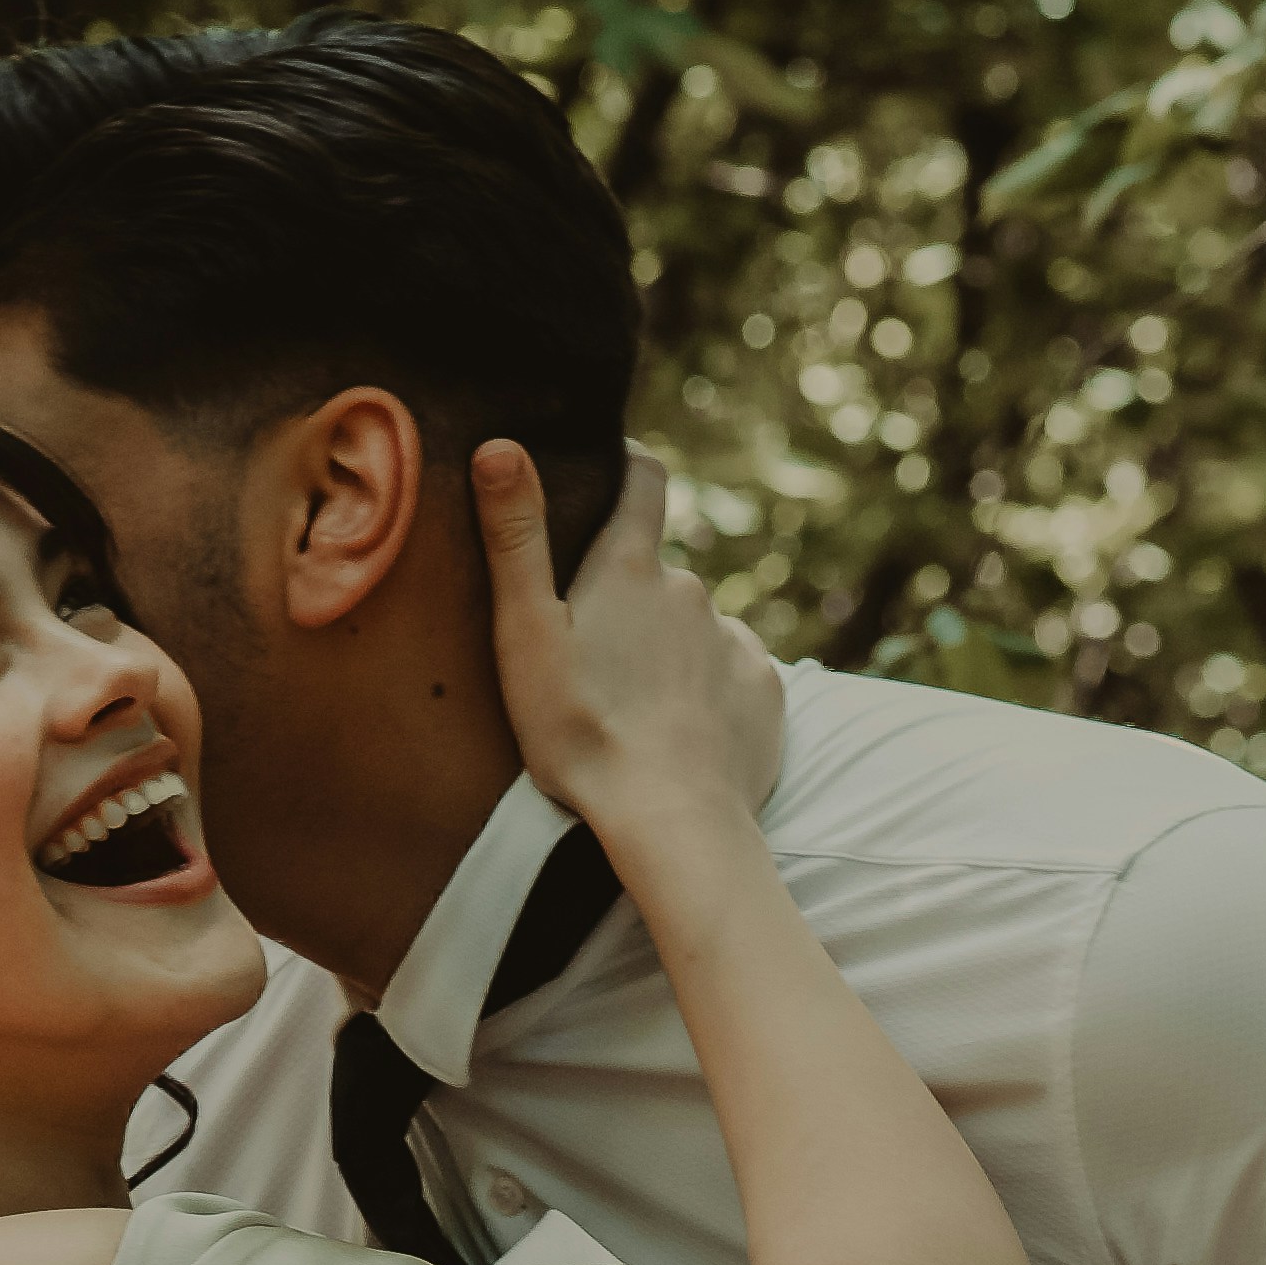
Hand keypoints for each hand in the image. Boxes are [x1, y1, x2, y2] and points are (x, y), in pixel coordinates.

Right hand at [478, 437, 781, 843]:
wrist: (671, 818)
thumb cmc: (581, 731)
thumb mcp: (526, 634)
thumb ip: (515, 539)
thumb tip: (501, 446)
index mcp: (631, 568)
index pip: (643, 480)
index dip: (627, 467)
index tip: (614, 473)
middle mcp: (691, 588)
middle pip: (659, 573)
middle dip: (631, 599)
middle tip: (592, 656)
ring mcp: (733, 638)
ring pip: (693, 629)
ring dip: (667, 652)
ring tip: (632, 709)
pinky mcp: (764, 689)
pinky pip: (730, 673)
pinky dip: (706, 691)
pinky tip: (679, 733)